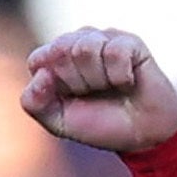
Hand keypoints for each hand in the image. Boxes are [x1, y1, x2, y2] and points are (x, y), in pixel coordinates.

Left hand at [20, 27, 176, 154]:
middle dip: (77, 82)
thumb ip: (34, 103)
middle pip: (61, 50)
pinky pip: (115, 51)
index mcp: (55, 61)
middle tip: (94, 94)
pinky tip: (128, 82)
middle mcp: (77, 44)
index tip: (70, 99)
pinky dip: (121, 75)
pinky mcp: (130, 42)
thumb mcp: (58, 122)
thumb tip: (40, 73)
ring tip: (111, 87)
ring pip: (87, 47)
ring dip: (99, 78)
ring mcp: (104, 40)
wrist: (142, 136)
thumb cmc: (99, 125)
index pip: (38, 59)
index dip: (53, 85)